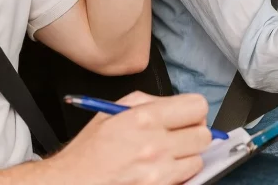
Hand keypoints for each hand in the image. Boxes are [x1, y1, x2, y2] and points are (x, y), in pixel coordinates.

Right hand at [50, 92, 211, 184]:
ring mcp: (159, 172)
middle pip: (204, 135)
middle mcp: (156, 146)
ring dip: (187, 156)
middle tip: (179, 135)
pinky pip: (187, 179)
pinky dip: (179, 174)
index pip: (197, 107)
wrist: (73, 183)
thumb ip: (149, 101)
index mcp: (145, 119)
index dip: (193, 110)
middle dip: (194, 132)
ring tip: (167, 154)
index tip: (187, 115)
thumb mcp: (114, 110)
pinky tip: (162, 169)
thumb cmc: (90, 150)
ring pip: (198, 159)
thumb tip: (176, 105)